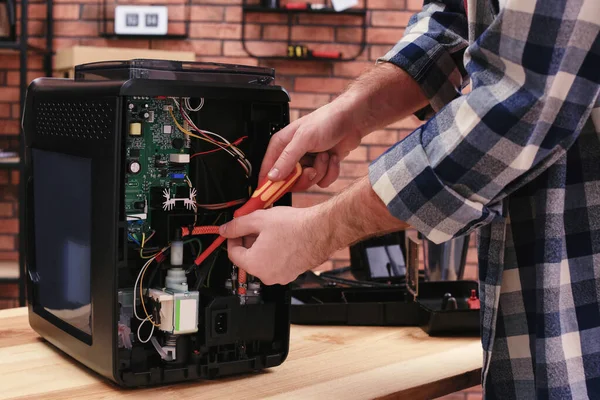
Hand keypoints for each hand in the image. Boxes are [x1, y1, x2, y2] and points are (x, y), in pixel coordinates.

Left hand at [219, 206, 334, 284]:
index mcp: (254, 264)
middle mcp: (266, 275)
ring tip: (270, 229)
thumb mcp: (259, 219)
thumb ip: (237, 225)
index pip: (233, 253)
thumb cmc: (295, 227)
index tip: (236, 229)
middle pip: (248, 257)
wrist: (321, 231)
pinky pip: (276, 263)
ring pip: (263, 260)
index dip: (232, 238)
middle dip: (248, 240)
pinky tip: (282, 237)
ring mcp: (281, 276)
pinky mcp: (292, 273)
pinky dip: (275, 251)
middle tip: (255, 225)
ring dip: (262, 245)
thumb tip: (225, 229)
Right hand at [259, 98, 364, 191]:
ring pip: (307, 182)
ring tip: (325, 156)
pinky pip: (321, 182)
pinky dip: (330, 172)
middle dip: (304, 177)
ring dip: (320, 171)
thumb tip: (272, 176)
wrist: (352, 121)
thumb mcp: (304, 139)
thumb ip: (287, 159)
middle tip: (311, 169)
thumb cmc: (326, 121)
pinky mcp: (320, 167)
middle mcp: (292, 155)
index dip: (269, 184)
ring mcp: (307, 162)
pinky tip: (333, 158)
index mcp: (281, 145)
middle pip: (289, 181)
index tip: (273, 194)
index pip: (267, 170)